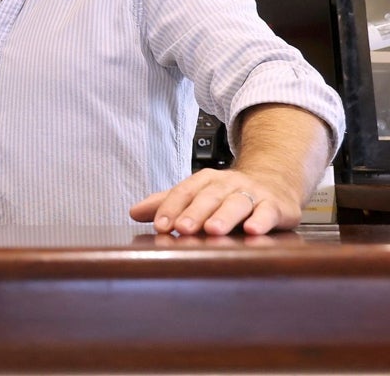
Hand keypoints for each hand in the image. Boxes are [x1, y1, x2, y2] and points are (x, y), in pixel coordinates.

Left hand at [128, 167, 302, 235]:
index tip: (159, 224)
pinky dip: (261, 220)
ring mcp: (253, 193)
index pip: (184, 192)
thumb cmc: (229, 194)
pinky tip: (252, 229)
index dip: (171, 208)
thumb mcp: (198, 195)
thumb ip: (168, 203)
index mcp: (205, 181)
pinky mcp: (276, 206)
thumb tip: (133, 211)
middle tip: (182, 229)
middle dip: (194, 213)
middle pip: (208, 197)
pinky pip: (268, 212)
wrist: (274, 181)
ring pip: (237, 203)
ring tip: (212, 230)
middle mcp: (227, 184)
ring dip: (224, 216)